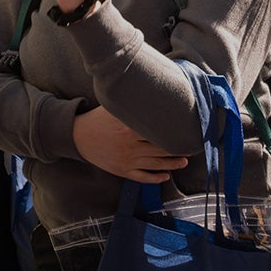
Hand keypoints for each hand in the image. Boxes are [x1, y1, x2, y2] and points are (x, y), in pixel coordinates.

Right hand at [73, 107, 187, 183]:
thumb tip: (152, 92)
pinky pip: (142, 177)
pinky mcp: (121, 171)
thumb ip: (132, 103)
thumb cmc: (98, 119)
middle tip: (191, 146)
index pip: (157, 131)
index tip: (186, 130)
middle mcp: (129, 146)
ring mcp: (126, 160)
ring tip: (184, 161)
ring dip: (171, 165)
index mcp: (128, 129)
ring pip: (154, 165)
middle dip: (177, 149)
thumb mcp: (113, 108)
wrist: (78, 137)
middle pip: (160, 149)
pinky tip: (165, 176)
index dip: (173, 132)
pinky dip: (155, 178)